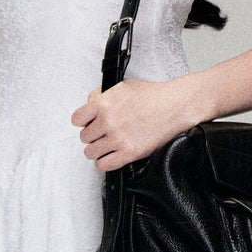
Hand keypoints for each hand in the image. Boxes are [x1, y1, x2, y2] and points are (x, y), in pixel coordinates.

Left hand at [70, 74, 203, 172]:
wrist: (174, 106)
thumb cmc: (153, 95)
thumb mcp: (122, 86)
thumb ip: (101, 95)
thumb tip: (89, 104)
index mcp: (104, 104)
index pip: (76, 119)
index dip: (82, 122)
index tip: (87, 123)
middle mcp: (108, 122)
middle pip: (84, 137)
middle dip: (93, 135)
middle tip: (102, 133)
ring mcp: (118, 139)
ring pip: (91, 152)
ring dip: (97, 150)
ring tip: (106, 145)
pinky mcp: (129, 153)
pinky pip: (104, 165)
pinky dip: (105, 162)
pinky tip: (111, 156)